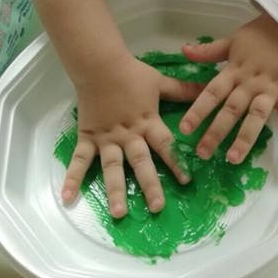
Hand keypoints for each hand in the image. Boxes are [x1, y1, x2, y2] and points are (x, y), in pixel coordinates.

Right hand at [62, 53, 202, 217]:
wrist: (100, 64)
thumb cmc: (132, 73)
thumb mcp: (160, 82)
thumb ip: (183, 90)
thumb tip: (209, 86)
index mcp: (147, 121)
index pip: (165, 144)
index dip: (176, 162)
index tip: (186, 181)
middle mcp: (128, 134)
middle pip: (141, 162)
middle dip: (150, 185)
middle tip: (157, 208)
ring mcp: (107, 138)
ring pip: (112, 167)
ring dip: (115, 190)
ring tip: (119, 213)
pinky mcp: (88, 137)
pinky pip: (79, 160)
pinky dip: (72, 178)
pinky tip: (67, 198)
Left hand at [178, 13, 277, 164]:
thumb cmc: (260, 35)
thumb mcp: (232, 40)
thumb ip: (209, 51)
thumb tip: (183, 51)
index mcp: (235, 71)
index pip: (213, 92)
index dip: (198, 110)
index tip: (184, 129)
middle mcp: (251, 83)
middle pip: (232, 109)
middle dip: (216, 132)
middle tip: (203, 153)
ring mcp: (272, 90)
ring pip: (257, 116)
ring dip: (246, 138)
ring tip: (233, 158)